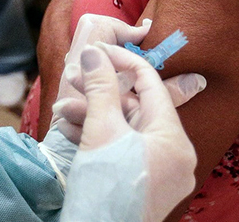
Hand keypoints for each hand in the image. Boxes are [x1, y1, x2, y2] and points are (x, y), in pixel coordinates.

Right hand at [37, 14, 203, 191]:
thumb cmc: (105, 187)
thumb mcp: (101, 130)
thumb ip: (100, 87)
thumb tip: (96, 52)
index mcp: (174, 139)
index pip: (151, 84)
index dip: (122, 61)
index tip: (96, 51)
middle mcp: (175, 156)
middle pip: (136, 109)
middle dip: (100, 93)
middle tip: (71, 79)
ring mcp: (161, 174)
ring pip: (126, 131)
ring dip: (93, 115)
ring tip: (62, 109)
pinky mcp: (144, 186)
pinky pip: (124, 150)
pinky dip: (100, 138)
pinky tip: (71, 129)